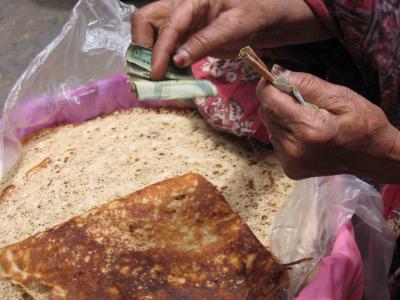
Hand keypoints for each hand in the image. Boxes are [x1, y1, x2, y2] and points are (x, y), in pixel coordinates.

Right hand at [131, 0, 331, 79]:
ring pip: (151, 35)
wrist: (264, 17)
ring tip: (158, 79)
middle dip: (142, 47)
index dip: (159, 51)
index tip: (156, 75)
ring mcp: (181, 23)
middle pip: (145, 21)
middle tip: (151, 73)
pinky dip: (163, 63)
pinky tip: (170, 77)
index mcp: (192, 1)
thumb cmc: (254, 14)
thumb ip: (205, 41)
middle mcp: (180, 9)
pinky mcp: (185, 37)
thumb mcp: (234, 27)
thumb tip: (177, 60)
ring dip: (149, 57)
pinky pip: (166, 48)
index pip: (167, 25)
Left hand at [256, 65, 399, 182]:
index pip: (268, 100)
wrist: (374, 158)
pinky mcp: (289, 168)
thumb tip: (276, 72)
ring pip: (269, 126)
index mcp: (308, 129)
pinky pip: (276, 140)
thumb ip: (307, 84)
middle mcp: (294, 148)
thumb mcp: (341, 96)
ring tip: (306, 119)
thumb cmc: (363, 123)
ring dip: (281, 117)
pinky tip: (304, 134)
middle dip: (278, 101)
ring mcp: (290, 161)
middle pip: (266, 113)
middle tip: (302, 101)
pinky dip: (285, 133)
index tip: (279, 80)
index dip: (269, 85)